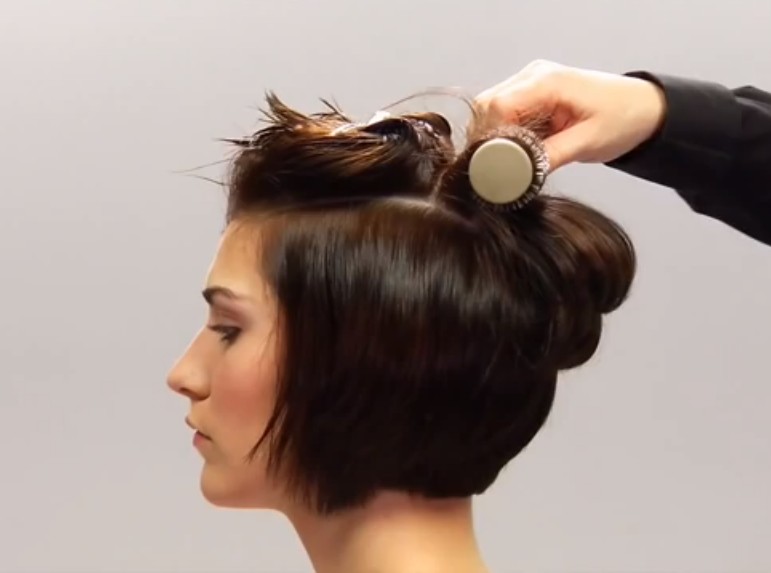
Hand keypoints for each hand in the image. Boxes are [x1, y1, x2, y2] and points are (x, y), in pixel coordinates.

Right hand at [472, 60, 667, 170]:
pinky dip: (508, 136)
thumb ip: (550, 156)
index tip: (496, 165)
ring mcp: (530, 83)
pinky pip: (506, 116)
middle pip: (488, 107)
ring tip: (515, 162)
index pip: (497, 106)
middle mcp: (533, 76)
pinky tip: (522, 152)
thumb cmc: (624, 119)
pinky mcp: (532, 95)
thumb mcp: (587, 142)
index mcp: (547, 81)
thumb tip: (518, 175)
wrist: (645, 109)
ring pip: (492, 112)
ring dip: (498, 139)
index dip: (491, 137)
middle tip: (502, 168)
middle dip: (489, 140)